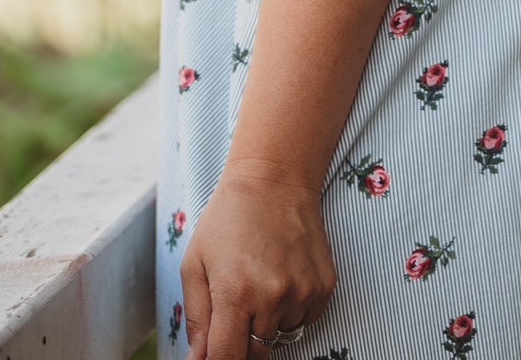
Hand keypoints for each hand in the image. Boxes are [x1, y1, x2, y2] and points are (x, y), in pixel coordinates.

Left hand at [181, 166, 336, 359]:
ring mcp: (303, 292)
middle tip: (236, 306)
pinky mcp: (325, 286)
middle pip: (256, 353)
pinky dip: (292, 311)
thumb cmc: (228, 218)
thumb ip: (197, 318)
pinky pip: (305, 320)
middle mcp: (273, 297)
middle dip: (241, 340)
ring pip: (281, 337)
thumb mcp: (195, 263)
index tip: (215, 355)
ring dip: (268, 323)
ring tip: (260, 283)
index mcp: (235, 294)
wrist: (276, 178)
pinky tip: (282, 279)